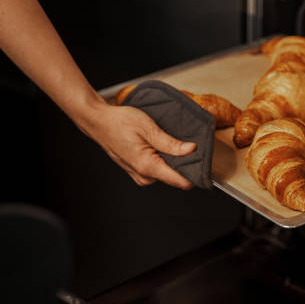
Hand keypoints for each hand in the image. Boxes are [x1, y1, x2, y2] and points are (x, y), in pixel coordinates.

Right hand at [78, 100, 195, 188]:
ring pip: (167, 173)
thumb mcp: (149, 128)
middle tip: (187, 143)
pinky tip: (160, 145)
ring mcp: (139, 175)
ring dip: (173, 160)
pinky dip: (163, 159)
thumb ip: (170, 143)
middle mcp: (144, 176)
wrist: (98, 122)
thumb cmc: (120, 122)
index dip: (196, 173)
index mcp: (147, 166)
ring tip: (170, 141)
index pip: (180, 181)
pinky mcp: (138, 171)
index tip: (206, 163)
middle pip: (175, 177)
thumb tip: (191, 150)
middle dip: (184, 163)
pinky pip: (158, 169)